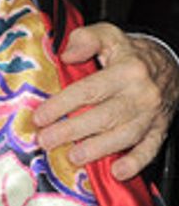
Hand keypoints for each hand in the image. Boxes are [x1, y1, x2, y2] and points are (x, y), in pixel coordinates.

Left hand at [35, 23, 177, 179]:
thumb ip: (86, 39)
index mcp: (126, 70)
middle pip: (104, 116)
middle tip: (46, 140)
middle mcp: (141, 94)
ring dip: (98, 149)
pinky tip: (117, 171)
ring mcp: (151, 115)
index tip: (40, 116)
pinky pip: (149, 149)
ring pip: (124, 136)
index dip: (62, 104)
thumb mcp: (109, 34)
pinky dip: (134, 162)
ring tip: (73, 157)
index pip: (89, 90)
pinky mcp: (159, 129)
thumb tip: (66, 54)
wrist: (171, 65)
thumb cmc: (131, 53)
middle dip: (72, 131)